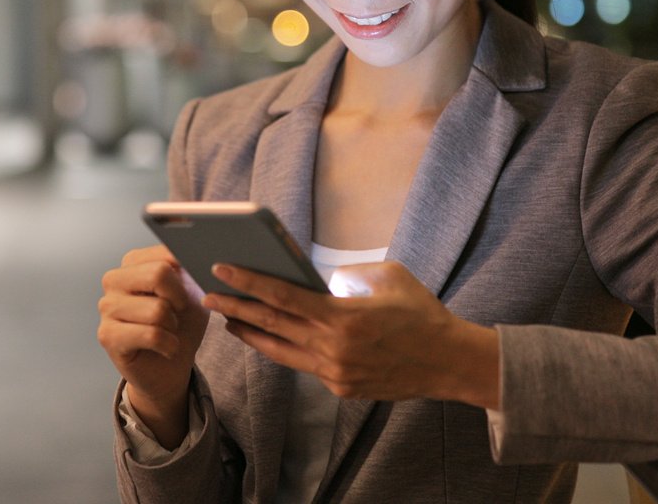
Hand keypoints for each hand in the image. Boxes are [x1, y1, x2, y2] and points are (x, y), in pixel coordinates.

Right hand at [97, 245, 209, 446]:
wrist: (171, 367)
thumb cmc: (181, 325)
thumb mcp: (194, 291)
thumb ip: (191, 268)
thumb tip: (197, 250)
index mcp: (133, 262)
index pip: (165, 252)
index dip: (186, 276)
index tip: (187, 292)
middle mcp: (114, 279)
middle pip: (158, 274)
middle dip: (180, 299)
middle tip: (178, 314)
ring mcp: (107, 307)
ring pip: (157, 309)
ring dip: (173, 326)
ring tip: (169, 332)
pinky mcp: (107, 335)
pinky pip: (151, 334)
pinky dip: (169, 344)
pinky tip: (166, 348)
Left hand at [203, 261, 499, 407]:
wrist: (449, 362)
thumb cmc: (421, 312)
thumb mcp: (389, 276)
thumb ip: (348, 275)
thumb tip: (320, 281)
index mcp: (342, 316)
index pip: (283, 296)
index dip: (249, 281)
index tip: (222, 269)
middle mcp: (333, 347)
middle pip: (272, 324)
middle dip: (235, 308)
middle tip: (208, 295)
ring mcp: (335, 372)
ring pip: (281, 350)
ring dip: (251, 334)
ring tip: (228, 320)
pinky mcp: (341, 388)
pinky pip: (303, 364)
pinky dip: (283, 349)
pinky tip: (269, 337)